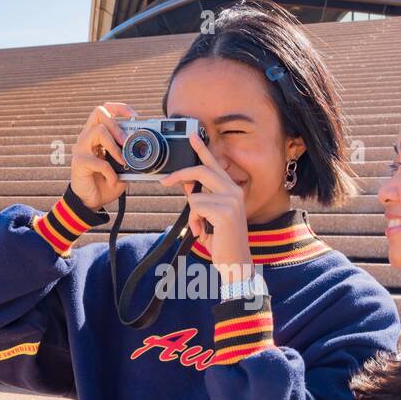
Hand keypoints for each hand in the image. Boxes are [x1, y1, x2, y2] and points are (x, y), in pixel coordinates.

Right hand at [70, 102, 133, 210]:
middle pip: (98, 113)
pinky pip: (99, 161)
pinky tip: (113, 180)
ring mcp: (81, 148)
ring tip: (122, 161)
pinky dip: (110, 172)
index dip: (119, 108)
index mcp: (96, 135)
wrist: (90, 202)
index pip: (104, 110)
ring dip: (115, 147)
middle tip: (127, 141)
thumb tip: (146, 151)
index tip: (134, 116)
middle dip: (117, 125)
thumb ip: (130, 157)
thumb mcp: (123, 168)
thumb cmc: (105, 183)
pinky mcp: (79, 162)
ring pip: (98, 132)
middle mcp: (86, 137)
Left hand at [160, 132, 251, 279]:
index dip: (202, 150)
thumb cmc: (223, 241)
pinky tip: (204, 233)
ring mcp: (231, 201)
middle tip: (165, 181)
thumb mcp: (211, 216)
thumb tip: (187, 186)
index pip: (215, 165)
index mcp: (232, 190)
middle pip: (201, 170)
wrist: (235, 263)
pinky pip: (196, 208)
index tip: (192, 136)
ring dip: (193, 215)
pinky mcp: (225, 211)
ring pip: (194, 196)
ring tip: (202, 228)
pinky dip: (195, 222)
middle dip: (180, 175)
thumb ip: (202, 198)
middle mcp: (234, 192)